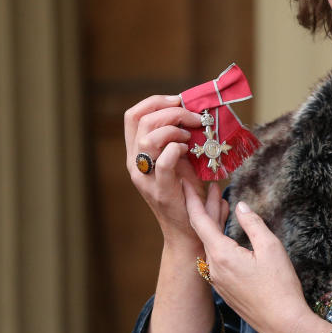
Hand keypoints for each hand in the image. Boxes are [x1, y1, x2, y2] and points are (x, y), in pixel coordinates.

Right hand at [124, 94, 207, 248]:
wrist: (189, 231)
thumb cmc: (189, 194)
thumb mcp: (182, 161)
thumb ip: (182, 139)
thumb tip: (198, 112)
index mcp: (137, 153)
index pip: (133, 115)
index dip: (156, 101)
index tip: (180, 101)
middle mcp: (135, 163)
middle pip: (141, 119)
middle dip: (172, 111)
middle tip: (194, 118)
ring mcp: (145, 177)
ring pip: (149, 137)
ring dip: (176, 129)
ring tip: (192, 136)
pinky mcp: (161, 190)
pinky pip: (164, 161)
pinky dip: (178, 149)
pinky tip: (189, 151)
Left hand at [183, 185, 314, 332]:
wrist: (283, 324)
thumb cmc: (280, 286)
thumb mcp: (271, 248)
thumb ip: (253, 223)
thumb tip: (241, 207)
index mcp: (221, 254)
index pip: (200, 221)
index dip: (192, 200)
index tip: (186, 183)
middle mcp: (213, 268)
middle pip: (203, 232)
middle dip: (205, 209)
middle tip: (206, 188)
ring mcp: (217, 281)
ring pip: (210, 246)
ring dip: (213, 226)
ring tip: (219, 206)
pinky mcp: (225, 290)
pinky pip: (217, 260)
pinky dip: (219, 243)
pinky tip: (227, 235)